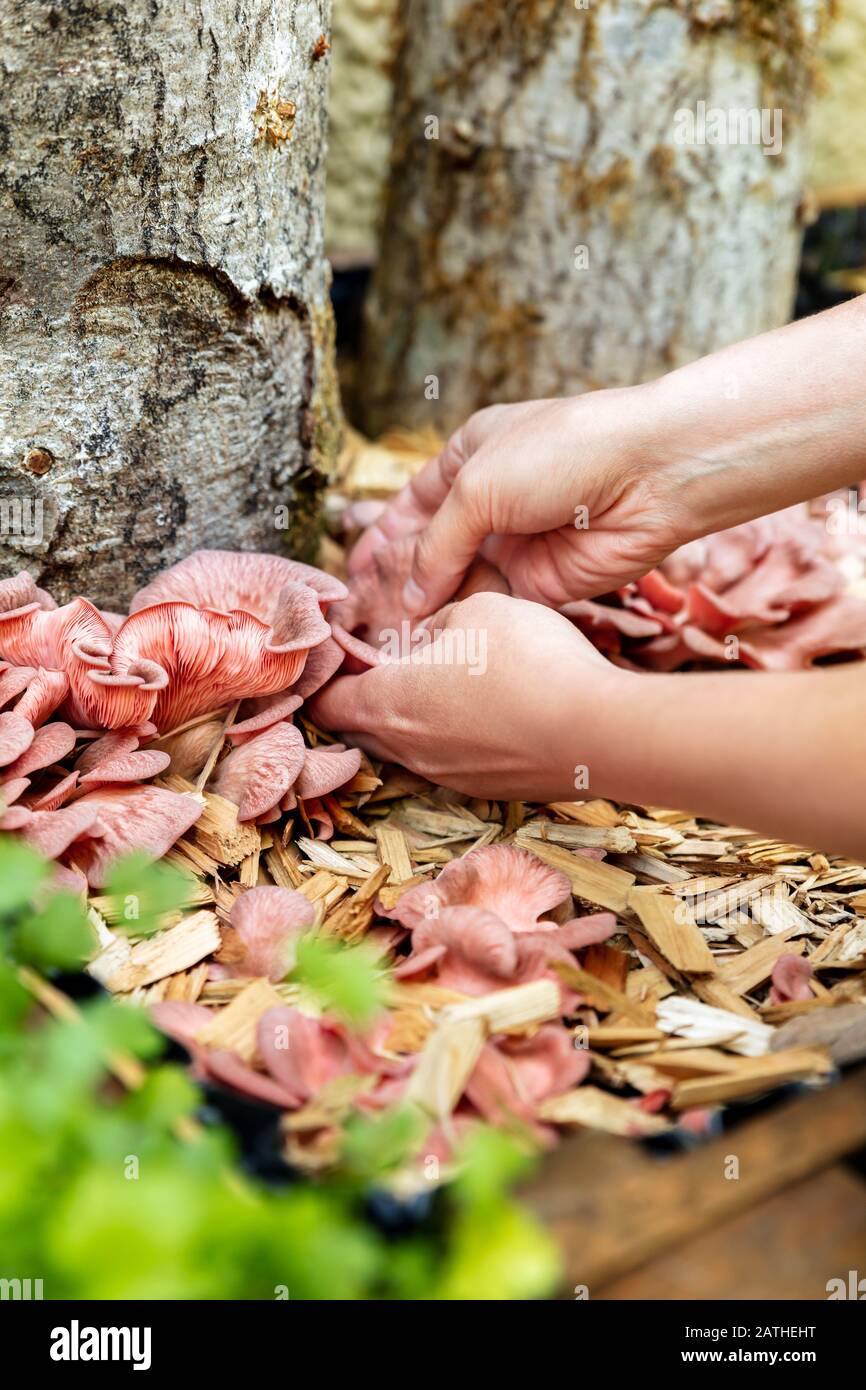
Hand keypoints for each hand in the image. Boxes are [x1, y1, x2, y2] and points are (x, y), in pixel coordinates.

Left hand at [308, 591, 621, 800]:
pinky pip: (449, 761)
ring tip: (435, 685)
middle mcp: (407, 750)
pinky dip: (451, 738)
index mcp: (386, 703)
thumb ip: (441, 618)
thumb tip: (436, 636)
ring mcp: (448, 777)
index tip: (334, 653)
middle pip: (359, 730)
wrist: (597, 731)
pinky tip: (483, 711)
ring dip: (409, 720)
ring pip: (406, 748)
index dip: (323, 676)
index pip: (324, 703)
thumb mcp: (478, 609)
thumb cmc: (528, 659)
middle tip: (377, 665)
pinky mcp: (487, 790)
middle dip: (359, 700)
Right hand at [348, 388, 685, 617]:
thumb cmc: (562, 453)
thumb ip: (435, 545)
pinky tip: (436, 643)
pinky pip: (495, 607)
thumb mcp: (476, 487)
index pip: (414, 502)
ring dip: (430, 608)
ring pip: (460, 583)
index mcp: (472, 454)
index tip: (353, 575)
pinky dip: (468, 622)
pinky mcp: (543, 584)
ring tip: (389, 638)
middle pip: (433, 549)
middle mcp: (492, 501)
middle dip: (401, 581)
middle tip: (365, 618)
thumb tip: (408, 594)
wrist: (650, 475)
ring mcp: (517, 544)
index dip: (382, 537)